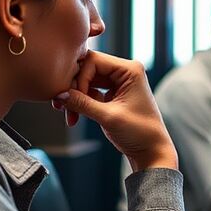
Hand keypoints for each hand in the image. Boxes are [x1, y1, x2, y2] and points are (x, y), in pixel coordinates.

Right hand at [53, 51, 176, 171]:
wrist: (150, 150)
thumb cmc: (139, 132)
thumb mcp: (108, 117)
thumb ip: (82, 103)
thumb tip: (59, 95)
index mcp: (130, 69)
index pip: (94, 60)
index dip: (80, 78)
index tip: (75, 98)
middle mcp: (125, 72)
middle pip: (88, 68)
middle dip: (74, 88)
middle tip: (62, 106)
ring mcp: (118, 82)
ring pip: (86, 80)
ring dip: (75, 97)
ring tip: (69, 114)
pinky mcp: (112, 94)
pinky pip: (90, 91)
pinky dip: (80, 102)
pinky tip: (74, 116)